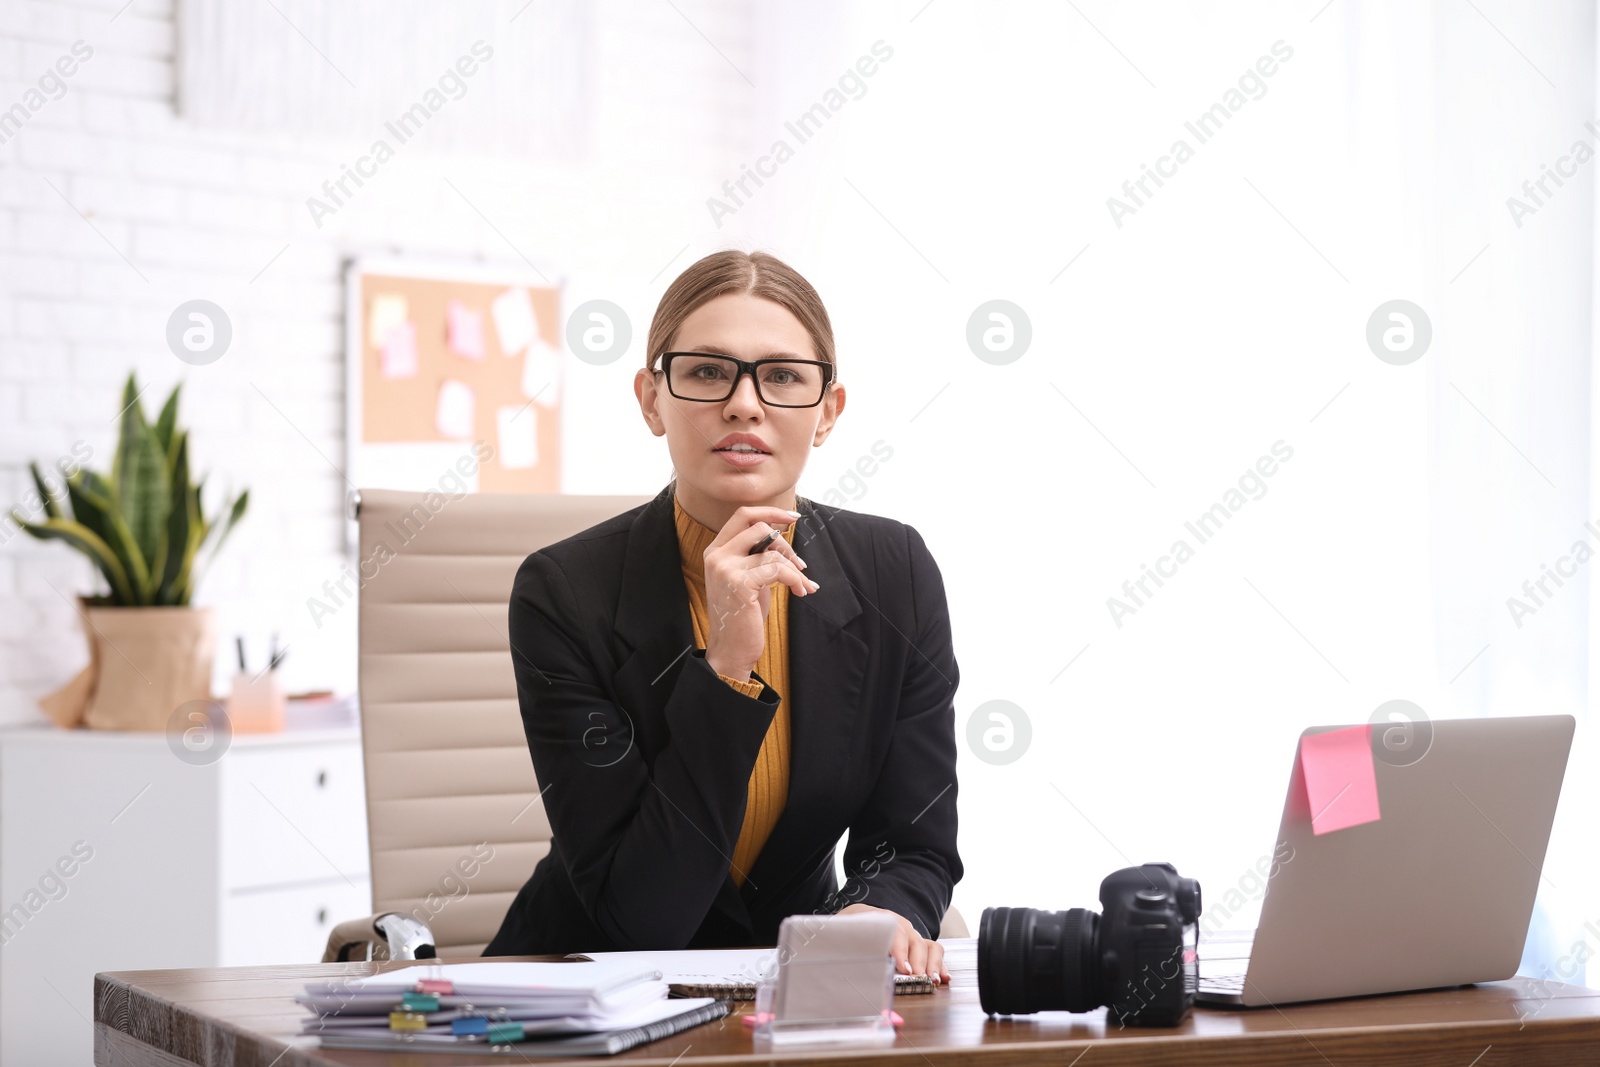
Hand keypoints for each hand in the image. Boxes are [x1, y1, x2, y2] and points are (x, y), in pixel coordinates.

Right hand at [703, 506, 818, 679]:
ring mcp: (725, 567)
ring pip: (772, 550)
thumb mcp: (748, 579)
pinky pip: (778, 569)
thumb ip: (756, 556)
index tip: (793, 517)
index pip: (742, 515)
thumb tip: (782, 534)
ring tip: (804, 585)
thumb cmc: (744, 616)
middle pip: (758, 526)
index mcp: (716, 551)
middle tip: (800, 564)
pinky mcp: (739, 582)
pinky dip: (796, 579)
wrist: (731, 650)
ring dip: (795, 568)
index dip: (770, 511)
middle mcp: (717, 555)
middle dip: (785, 543)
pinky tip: (801, 591)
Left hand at [837, 903, 948, 984]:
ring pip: (928, 946)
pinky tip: (943, 978)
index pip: (895, 933)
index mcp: (881, 920)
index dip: (901, 951)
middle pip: (914, 941)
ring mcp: (912, 935)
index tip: (904, 969)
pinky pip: (934, 951)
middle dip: (919, 963)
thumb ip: (843, 946)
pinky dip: (940, 964)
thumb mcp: (842, 935)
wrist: (861, 917)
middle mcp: (901, 925)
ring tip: (933, 981)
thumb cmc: (851, 930)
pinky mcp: (918, 945)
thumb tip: (842, 965)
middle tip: (920, 980)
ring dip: (933, 964)